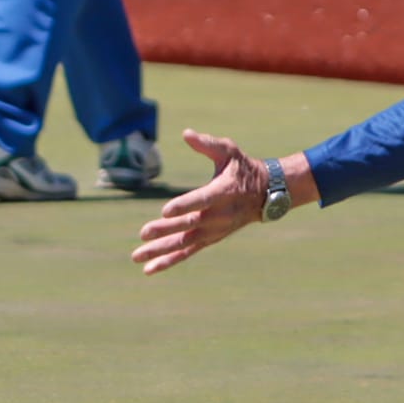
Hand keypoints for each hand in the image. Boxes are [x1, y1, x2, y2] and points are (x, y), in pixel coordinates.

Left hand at [133, 130, 267, 273]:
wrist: (266, 195)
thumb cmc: (243, 169)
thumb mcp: (229, 151)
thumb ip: (208, 144)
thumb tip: (186, 134)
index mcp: (223, 192)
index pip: (202, 200)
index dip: (184, 206)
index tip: (166, 211)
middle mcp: (219, 215)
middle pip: (189, 225)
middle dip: (165, 230)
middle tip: (143, 234)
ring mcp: (214, 230)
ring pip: (185, 243)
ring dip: (161, 251)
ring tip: (137, 256)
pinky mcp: (210, 239)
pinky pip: (188, 252)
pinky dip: (169, 261)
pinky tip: (150, 268)